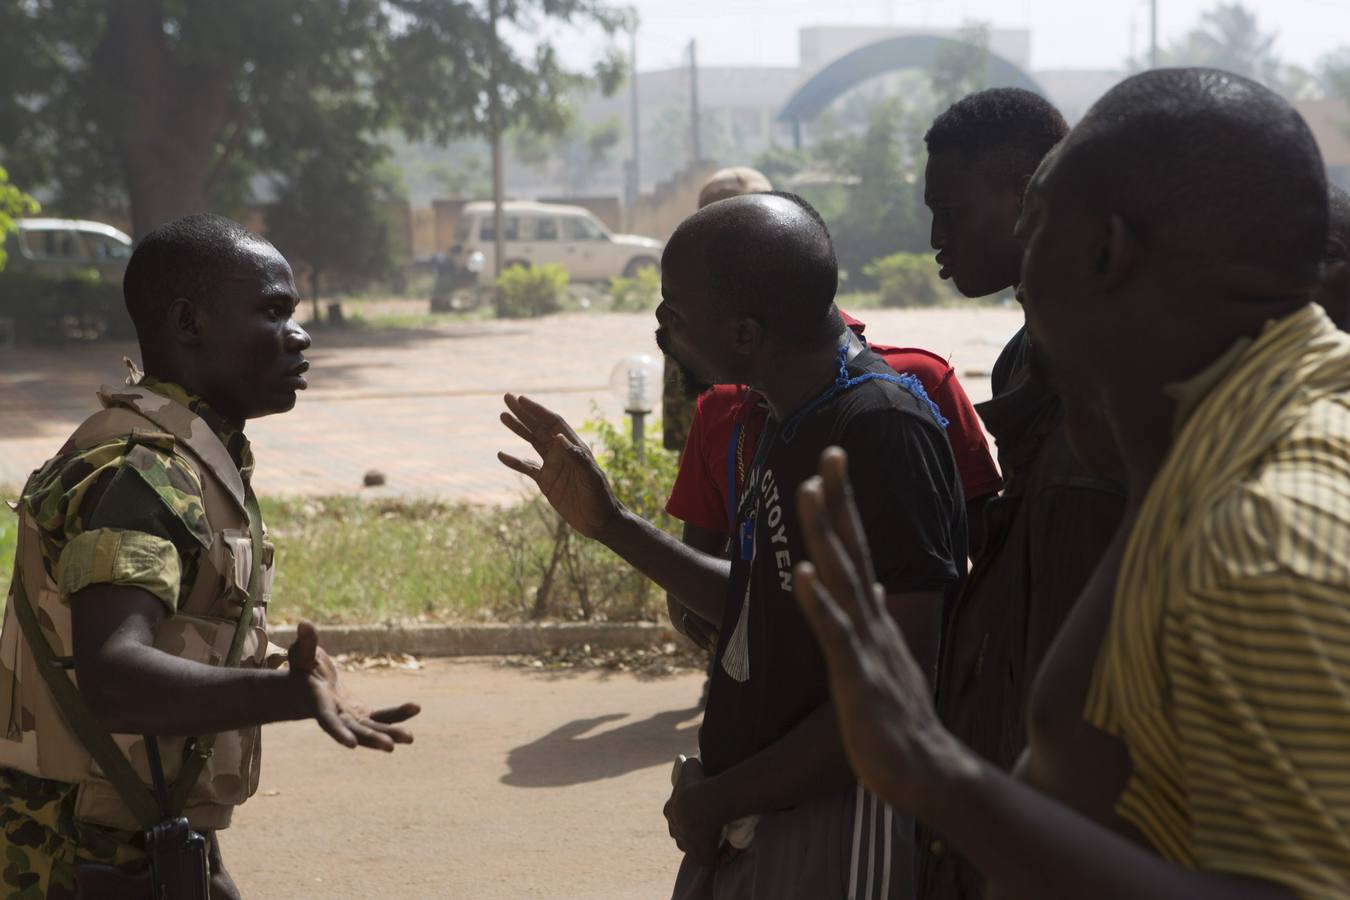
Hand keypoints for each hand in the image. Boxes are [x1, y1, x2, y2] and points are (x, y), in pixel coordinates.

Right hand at [288, 621, 420, 750]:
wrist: (306, 689)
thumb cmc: (302, 669)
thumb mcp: (301, 654)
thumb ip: (306, 642)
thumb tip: (305, 623)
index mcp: (319, 705)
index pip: (329, 722)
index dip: (339, 732)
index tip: (350, 745)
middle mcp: (337, 717)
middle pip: (355, 731)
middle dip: (372, 739)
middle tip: (390, 746)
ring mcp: (351, 720)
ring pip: (372, 729)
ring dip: (391, 733)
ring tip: (410, 739)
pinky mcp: (362, 716)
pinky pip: (383, 717)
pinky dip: (398, 714)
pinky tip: (416, 708)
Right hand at [497, 393, 623, 539]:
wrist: (600, 521)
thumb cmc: (600, 497)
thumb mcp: (591, 477)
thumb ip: (575, 456)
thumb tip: (557, 437)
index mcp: (573, 447)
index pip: (552, 423)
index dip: (537, 410)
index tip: (521, 399)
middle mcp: (562, 452)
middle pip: (539, 427)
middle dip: (523, 413)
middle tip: (507, 398)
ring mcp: (553, 466)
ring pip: (532, 442)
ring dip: (518, 428)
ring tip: (503, 416)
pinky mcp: (546, 482)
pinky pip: (527, 468)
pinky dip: (514, 461)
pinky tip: (501, 455)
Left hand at [663, 757, 723, 865]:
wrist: (702, 803)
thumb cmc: (697, 784)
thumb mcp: (690, 766)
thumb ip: (688, 763)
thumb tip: (687, 759)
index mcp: (670, 811)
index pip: (676, 815)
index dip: (688, 813)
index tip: (701, 809)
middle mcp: (676, 831)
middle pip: (685, 834)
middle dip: (695, 831)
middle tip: (712, 825)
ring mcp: (687, 846)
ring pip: (697, 847)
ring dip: (709, 844)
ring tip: (724, 837)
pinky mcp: (701, 857)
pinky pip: (714, 859)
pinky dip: (724, 855)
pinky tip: (734, 849)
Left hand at [792, 447, 962, 812]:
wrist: (927, 772)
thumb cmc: (898, 721)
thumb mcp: (882, 660)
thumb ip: (870, 621)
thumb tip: (869, 586)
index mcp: (872, 617)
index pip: (857, 551)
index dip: (844, 508)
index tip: (830, 465)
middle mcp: (871, 621)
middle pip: (854, 548)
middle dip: (841, 498)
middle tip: (831, 450)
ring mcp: (867, 645)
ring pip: (844, 578)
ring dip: (826, 533)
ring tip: (809, 490)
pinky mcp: (858, 676)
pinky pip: (837, 634)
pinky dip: (821, 603)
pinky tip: (803, 574)